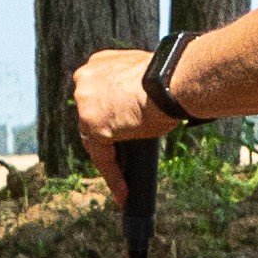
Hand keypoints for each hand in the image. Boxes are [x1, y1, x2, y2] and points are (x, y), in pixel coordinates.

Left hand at [67, 47, 175, 178]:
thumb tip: (145, 105)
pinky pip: (102, 157)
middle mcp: (85, 80)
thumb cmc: (171, 76)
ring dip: (110, 159)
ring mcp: (85, 103)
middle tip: (124, 154)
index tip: (118, 128)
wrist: (171, 80)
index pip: (97, 97)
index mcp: (98, 64)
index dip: (108, 114)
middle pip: (91, 118)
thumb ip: (135, 86)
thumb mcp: (148, 75)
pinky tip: (123, 193)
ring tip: (125, 181)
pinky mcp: (93, 125)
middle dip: (107, 136)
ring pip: (94, 139)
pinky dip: (113, 176)